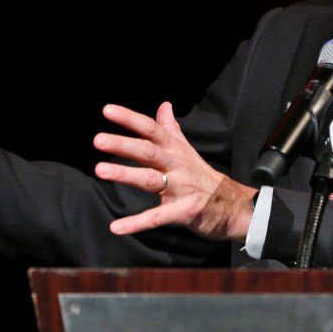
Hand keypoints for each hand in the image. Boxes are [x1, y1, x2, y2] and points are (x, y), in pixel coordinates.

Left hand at [93, 101, 255, 242]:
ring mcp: (180, 188)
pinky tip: (116, 227)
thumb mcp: (188, 150)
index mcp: (176, 150)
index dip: (130, 119)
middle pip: (148, 151)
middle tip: (98, 140)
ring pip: (150, 179)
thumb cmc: (205, 178)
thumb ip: (172, 129)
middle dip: (123, 144)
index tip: (107, 110)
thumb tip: (164, 104)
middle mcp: (177, 165)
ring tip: (100, 170)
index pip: (151, 129)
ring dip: (125, 174)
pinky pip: (157, 217)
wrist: (234, 207)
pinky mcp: (182, 212)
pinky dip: (136, 223)